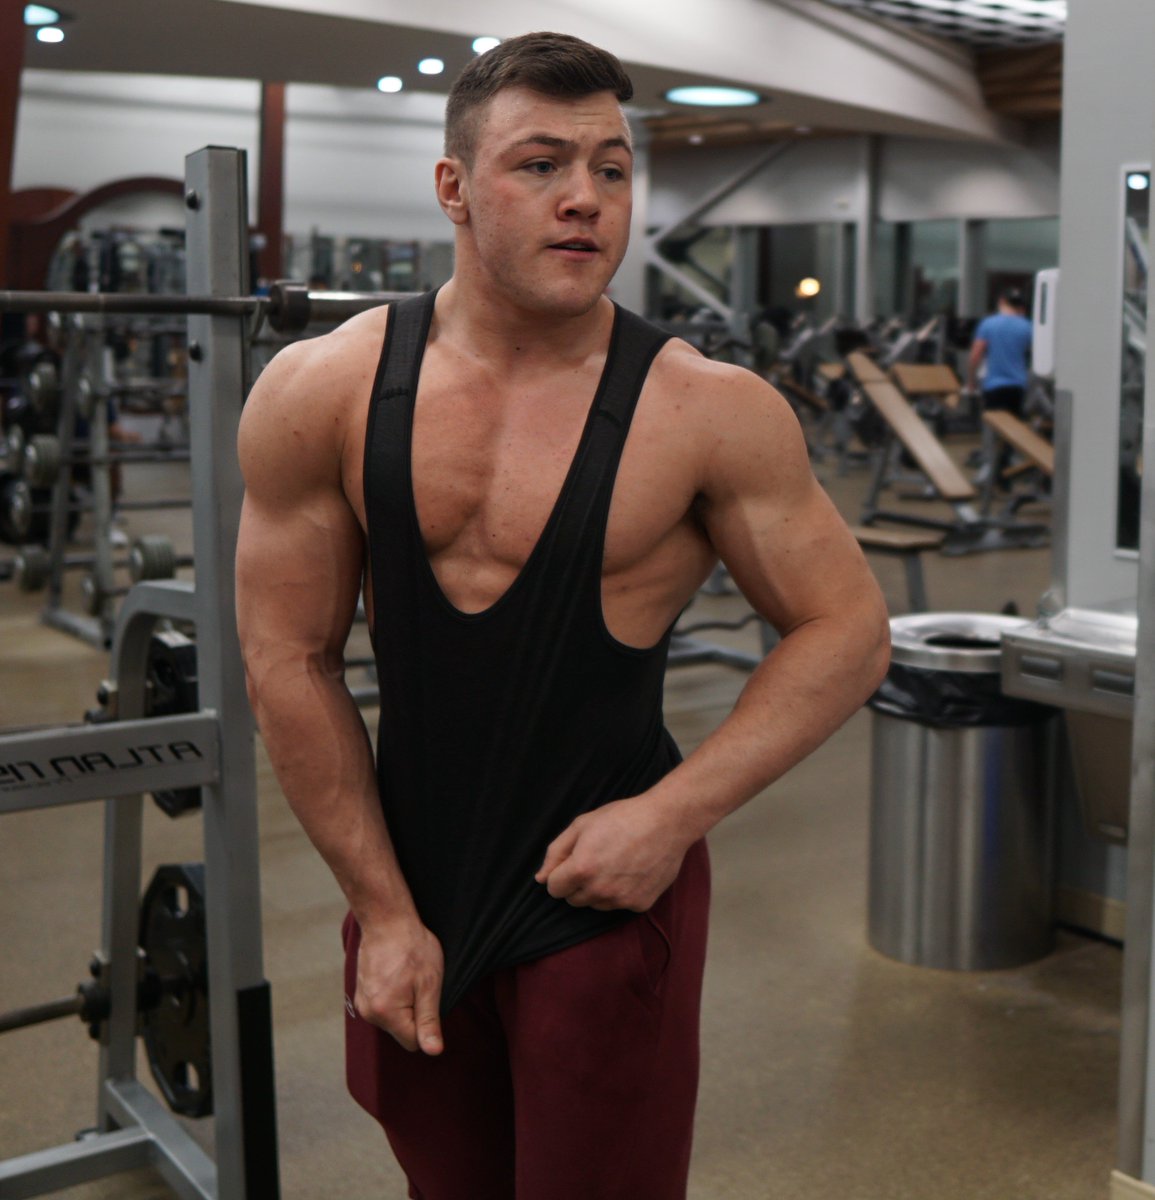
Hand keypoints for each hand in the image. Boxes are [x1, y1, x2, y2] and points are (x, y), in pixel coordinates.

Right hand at [354, 915, 444, 1054]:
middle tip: (418, 982)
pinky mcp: (360, 992)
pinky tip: (396, 973)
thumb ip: (429, 1021)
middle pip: (401, 1031)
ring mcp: (361, 1002)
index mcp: (386, 1014)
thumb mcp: (429, 983)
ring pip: (392, 1018)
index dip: (427, 1023)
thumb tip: (434, 1052)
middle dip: (414, 1012)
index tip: (428, 996)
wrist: (386, 919)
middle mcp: (369, 1012)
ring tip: (406, 974)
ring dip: (403, 1002)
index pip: (413, 1043)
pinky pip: (383, 1005)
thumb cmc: (412, 947)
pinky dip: (392, 995)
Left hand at [535, 795, 690, 911]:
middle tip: (596, 860)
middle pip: (573, 900)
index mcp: (581, 869)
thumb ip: (556, 853)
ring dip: (598, 890)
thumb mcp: (582, 825)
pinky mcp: (639, 905)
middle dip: (578, 883)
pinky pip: (619, 906)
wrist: (666, 822)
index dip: (560, 874)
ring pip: (595, 905)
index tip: (573, 862)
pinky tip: (631, 871)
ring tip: (615, 864)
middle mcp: (600, 890)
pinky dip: (621, 893)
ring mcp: (621, 900)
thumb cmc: (622, 818)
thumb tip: (541, 879)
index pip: (554, 889)